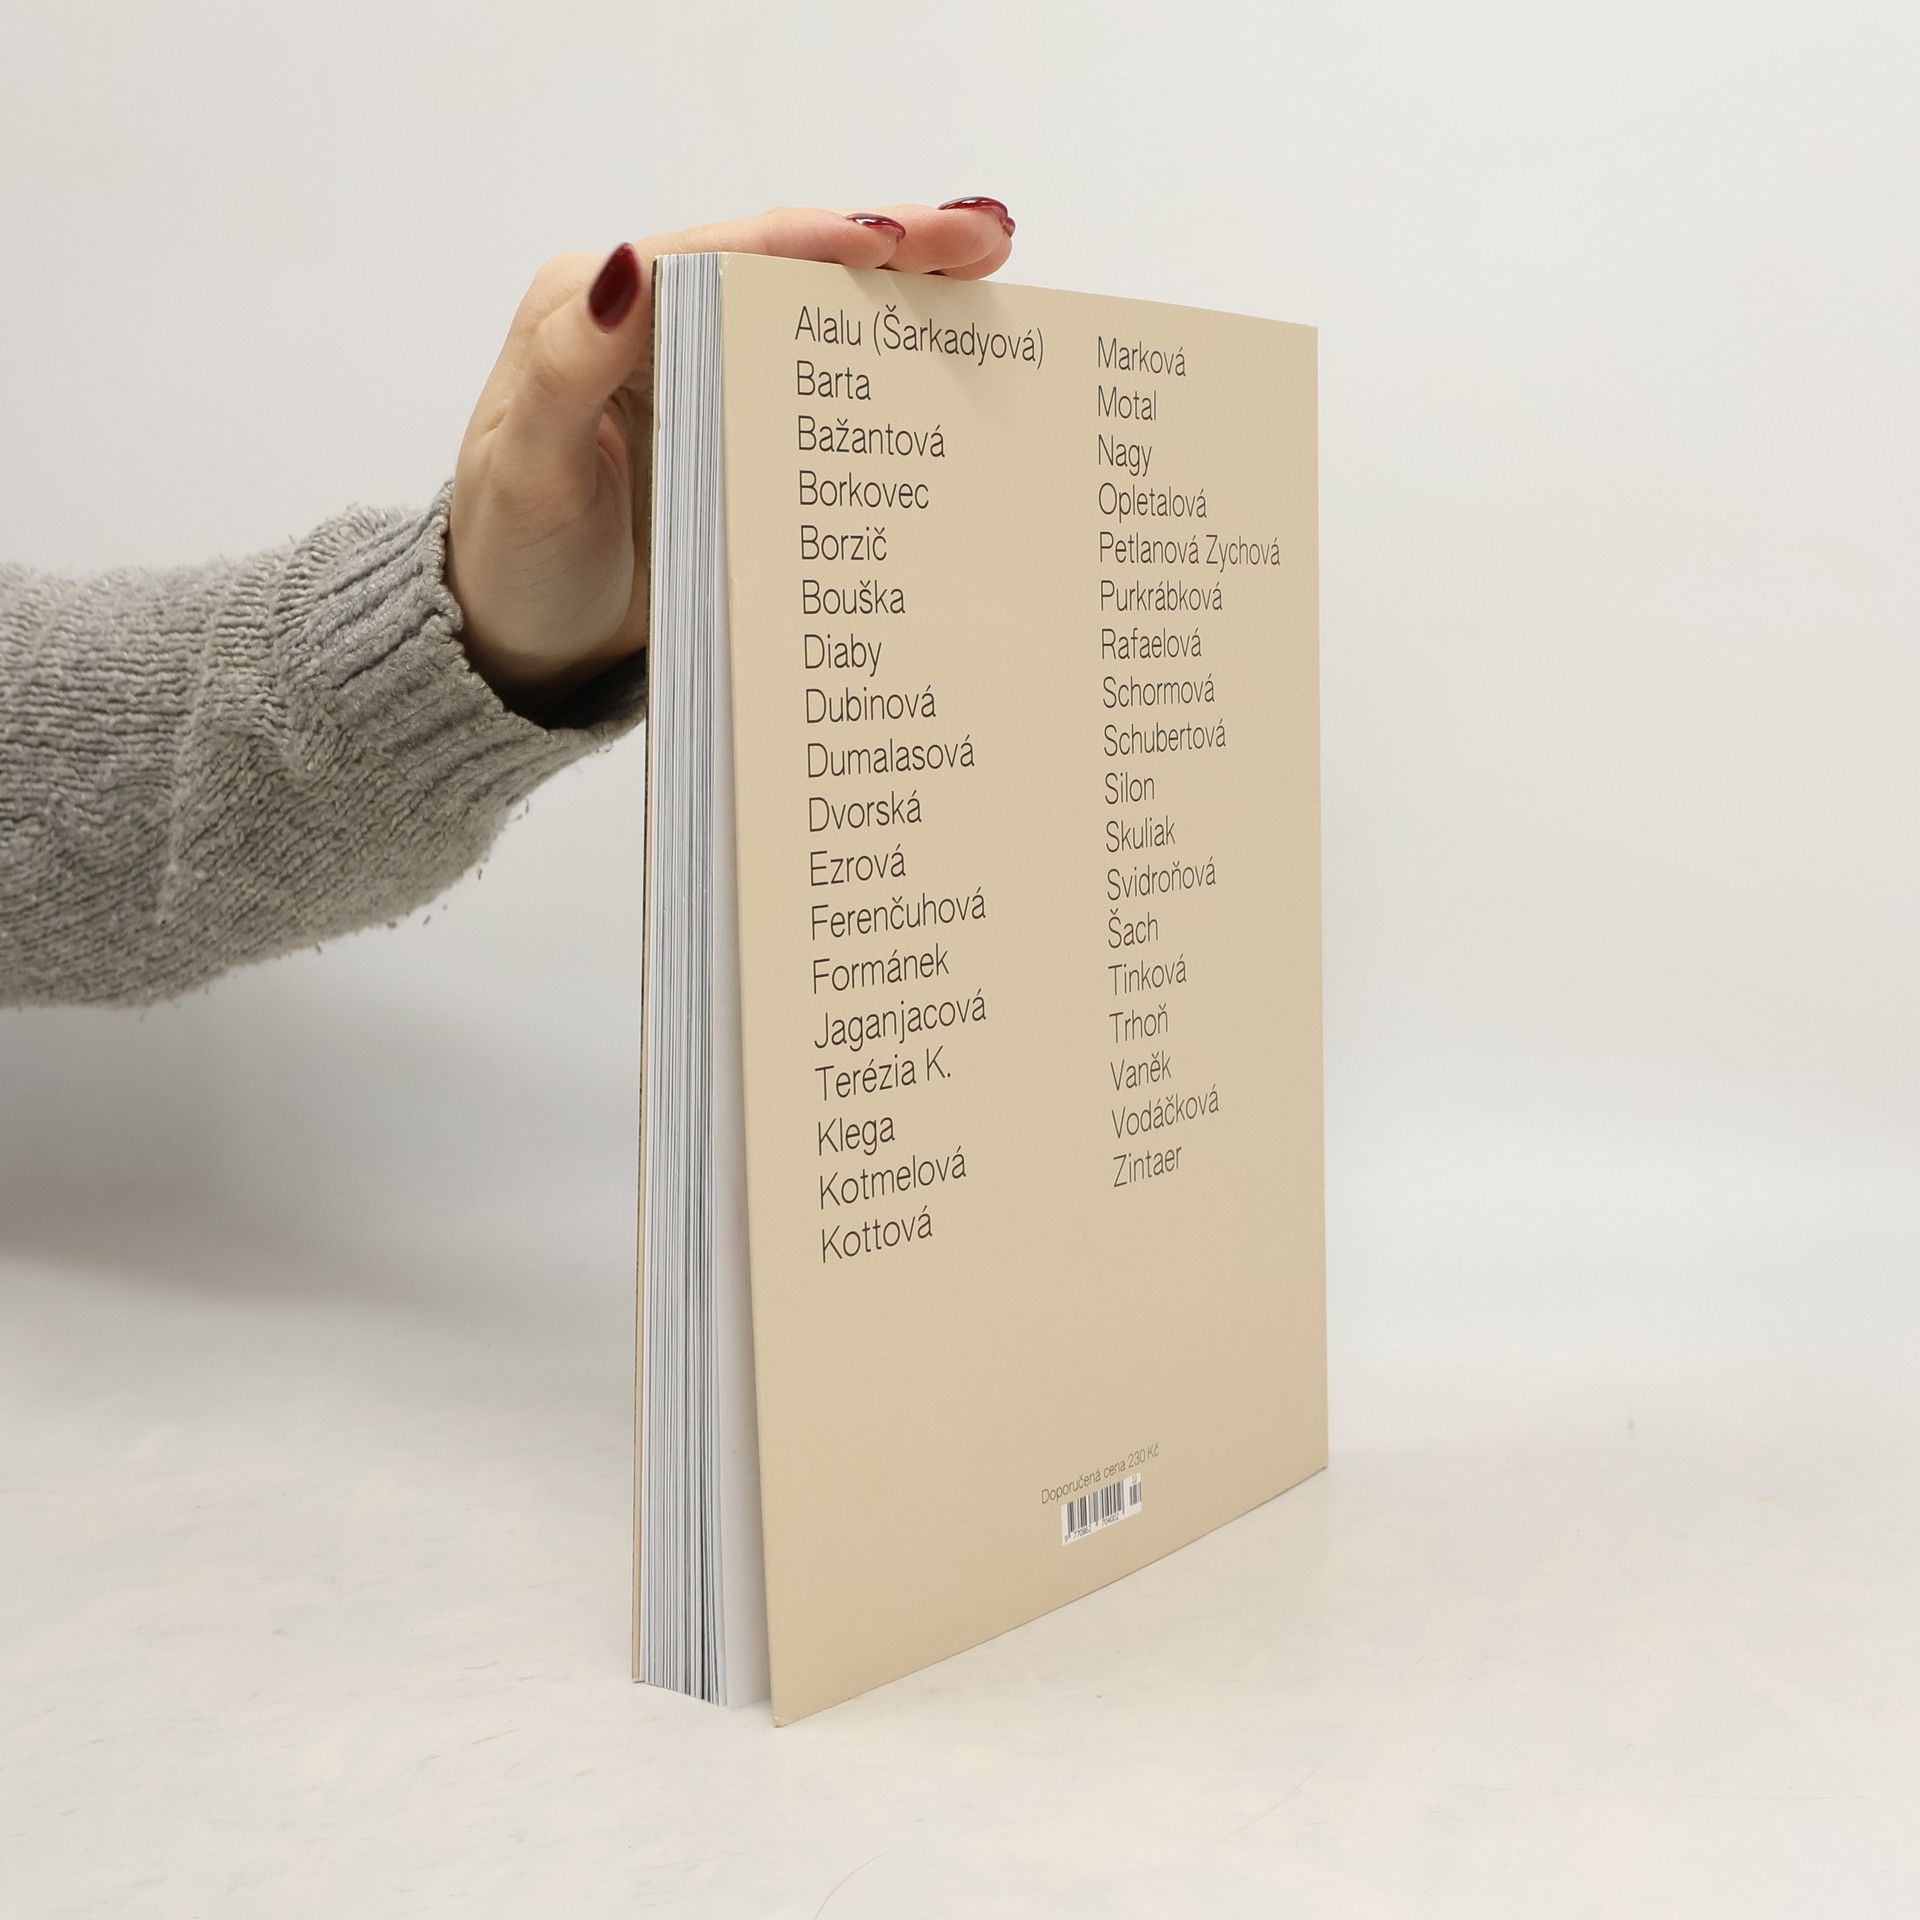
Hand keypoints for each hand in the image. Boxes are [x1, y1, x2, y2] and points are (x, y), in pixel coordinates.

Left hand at [445, 200, 1016, 715]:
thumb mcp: (527, 471)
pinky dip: (883, 355)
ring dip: (903, 287)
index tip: (899, 241)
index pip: (724, 253)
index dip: (817, 241)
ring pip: (810, 312)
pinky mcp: (731, 428)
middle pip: (783, 265)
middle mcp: (651, 323)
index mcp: (594, 306)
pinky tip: (949, 345)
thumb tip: (629, 266)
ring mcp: (698, 374)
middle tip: (983, 236)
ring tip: (989, 262)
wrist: (519, 647)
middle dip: (890, 243)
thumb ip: (568, 367)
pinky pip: (815, 378)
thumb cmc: (511, 562)